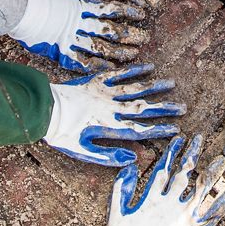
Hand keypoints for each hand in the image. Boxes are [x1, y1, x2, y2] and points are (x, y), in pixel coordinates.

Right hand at [11, 0, 149, 72]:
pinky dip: (99, 65)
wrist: (19, 13)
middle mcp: (82, 23)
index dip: (128, 11)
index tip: (142, 14)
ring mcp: (74, 39)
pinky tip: (112, 68)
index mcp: (81, 6)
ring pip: (103, 48)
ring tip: (135, 53)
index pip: (111, 8)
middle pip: (112, 30)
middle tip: (145, 38)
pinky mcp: (63, 53)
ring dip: (120, 52)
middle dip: (130, 35)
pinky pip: (85, 62)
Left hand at [43, 64, 184, 166]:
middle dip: (165, 108)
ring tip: (172, 84)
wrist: (42, 109)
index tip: (176, 128)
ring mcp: (104, 92)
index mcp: (109, 126)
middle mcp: (111, 108)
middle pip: (143, 108)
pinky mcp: (96, 80)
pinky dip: (135, 70)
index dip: (159, 129)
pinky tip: (149, 66)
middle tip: (183, 107)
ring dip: (155, 87)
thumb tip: (134, 159)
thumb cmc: (61, 134)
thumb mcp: (83, 151)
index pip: (140, 129)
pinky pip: (119, 74)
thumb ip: (109, 156)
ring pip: (135, 89)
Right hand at [109, 135, 224, 225]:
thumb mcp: (117, 213)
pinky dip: (223, 199)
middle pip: (184, 173)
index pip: (164, 169)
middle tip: (199, 138)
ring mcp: (183, 215)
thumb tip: (130, 167)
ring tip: (222, 158)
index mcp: (152, 197)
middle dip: (192, 153)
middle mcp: (170, 202)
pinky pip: (212, 212)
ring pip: (202, 188)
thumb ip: (121, 188)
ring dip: (212, 172)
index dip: (172, 153)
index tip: (179, 139)